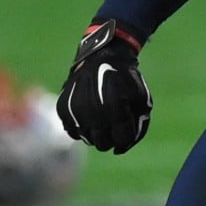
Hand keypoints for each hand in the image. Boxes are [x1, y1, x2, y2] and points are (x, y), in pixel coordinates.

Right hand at [56, 19, 151, 153]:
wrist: (102, 57)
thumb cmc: (126, 80)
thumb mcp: (142, 98)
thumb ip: (139, 123)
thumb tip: (122, 147)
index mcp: (115, 106)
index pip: (122, 139)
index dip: (128, 140)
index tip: (128, 134)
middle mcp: (93, 110)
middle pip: (103, 144)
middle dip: (113, 139)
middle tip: (116, 128)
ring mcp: (75, 110)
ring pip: (88, 139)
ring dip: (98, 133)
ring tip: (104, 117)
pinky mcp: (63, 109)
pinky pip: (73, 132)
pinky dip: (83, 127)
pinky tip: (91, 115)